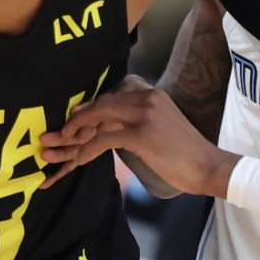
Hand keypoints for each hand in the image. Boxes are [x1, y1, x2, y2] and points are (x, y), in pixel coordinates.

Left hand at [45, 78, 234, 194]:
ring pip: (96, 120)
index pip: (109, 95)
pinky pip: (102, 139)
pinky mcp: (142, 133)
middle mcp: (145, 97)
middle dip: (72, 123)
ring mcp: (144, 113)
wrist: (208, 166)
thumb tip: (103, 128)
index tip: (71, 122)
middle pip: (98, 105)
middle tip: (51, 137)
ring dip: (71, 137)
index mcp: (149, 93)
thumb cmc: (183, 154)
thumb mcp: (159, 128)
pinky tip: (74, 164)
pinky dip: (84, 152)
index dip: (87, 110)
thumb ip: (134, 121)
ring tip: (52, 151)